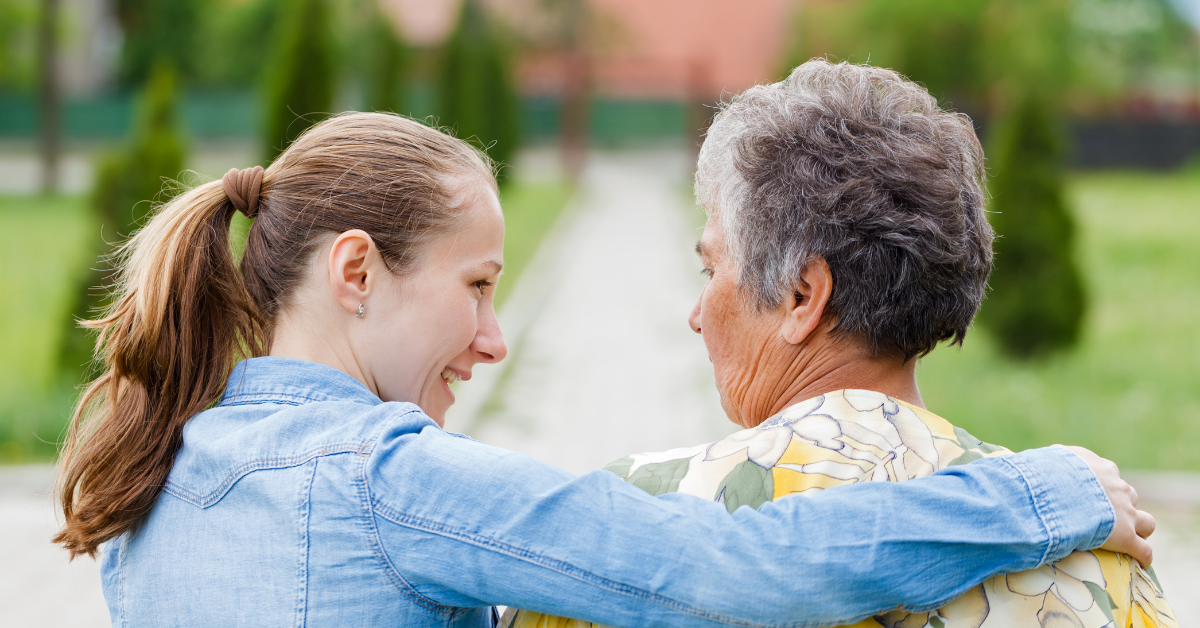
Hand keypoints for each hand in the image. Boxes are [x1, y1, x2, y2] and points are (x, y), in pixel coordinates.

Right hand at [1056, 445, 1154, 567]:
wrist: (1055, 493)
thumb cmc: (1044, 475)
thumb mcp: (1045, 460)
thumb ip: (1048, 464)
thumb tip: (1033, 466)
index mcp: (1098, 467)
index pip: (1108, 473)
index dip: (1101, 485)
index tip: (1091, 494)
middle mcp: (1116, 487)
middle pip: (1128, 495)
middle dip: (1120, 505)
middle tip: (1105, 516)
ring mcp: (1124, 512)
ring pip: (1145, 522)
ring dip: (1139, 528)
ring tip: (1130, 538)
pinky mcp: (1125, 536)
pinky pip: (1143, 551)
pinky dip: (1142, 556)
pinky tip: (1140, 563)